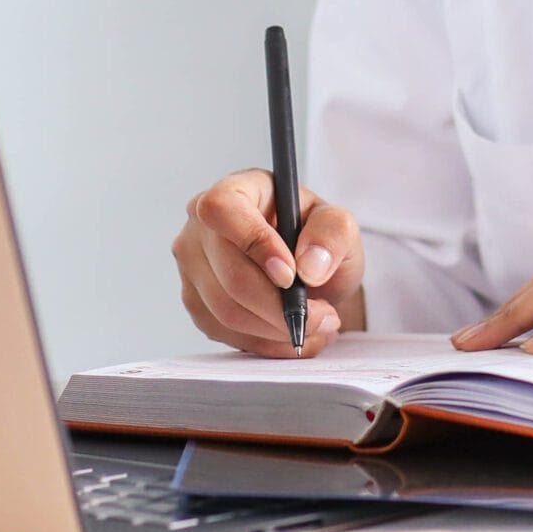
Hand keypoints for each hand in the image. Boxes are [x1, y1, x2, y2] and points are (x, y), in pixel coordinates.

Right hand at [171, 168, 364, 358]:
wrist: (307, 273)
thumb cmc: (316, 239)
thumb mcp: (339, 226)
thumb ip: (332, 234)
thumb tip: (309, 265)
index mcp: (237, 189)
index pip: (223, 210)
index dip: (254, 243)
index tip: (291, 275)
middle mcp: (202, 226)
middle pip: (229, 274)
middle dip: (280, 306)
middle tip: (323, 316)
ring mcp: (193, 267)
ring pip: (227, 312)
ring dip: (277, 328)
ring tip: (315, 325)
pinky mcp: (196, 304)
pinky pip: (226, 334)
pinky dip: (266, 343)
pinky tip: (291, 332)